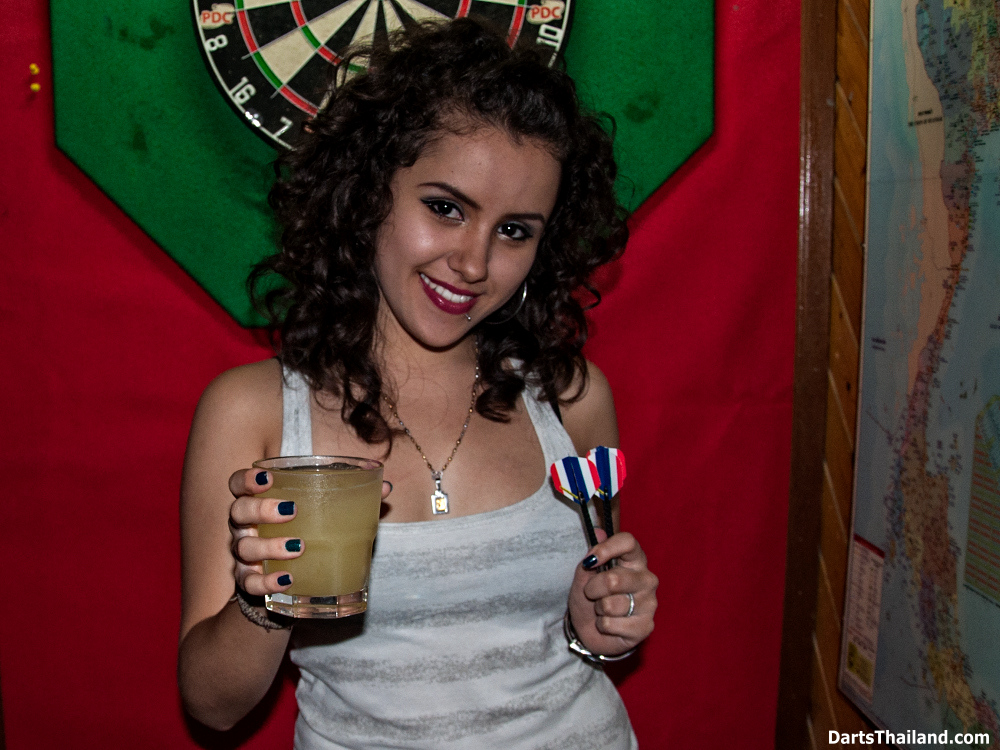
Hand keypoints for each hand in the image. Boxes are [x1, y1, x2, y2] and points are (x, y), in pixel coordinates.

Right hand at [227, 469, 392, 595]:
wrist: (291, 583)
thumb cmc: (307, 534)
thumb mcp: (325, 514)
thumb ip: (352, 497)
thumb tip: (386, 486)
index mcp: (260, 503)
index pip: (238, 484)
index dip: (247, 479)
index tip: (267, 478)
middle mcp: (246, 527)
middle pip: (238, 512)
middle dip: (260, 509)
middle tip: (290, 511)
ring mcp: (245, 556)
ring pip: (243, 548)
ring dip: (269, 547)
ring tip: (298, 547)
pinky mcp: (251, 583)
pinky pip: (250, 584)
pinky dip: (267, 582)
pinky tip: (287, 580)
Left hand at [567, 531, 657, 656]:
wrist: (590, 631)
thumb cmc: (590, 599)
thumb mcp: (584, 577)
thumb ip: (590, 557)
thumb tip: (598, 531)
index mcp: (634, 560)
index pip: (628, 542)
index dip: (607, 549)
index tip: (591, 561)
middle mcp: (646, 578)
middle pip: (614, 579)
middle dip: (593, 589)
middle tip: (591, 594)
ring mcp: (649, 603)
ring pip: (611, 604)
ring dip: (598, 609)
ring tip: (602, 610)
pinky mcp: (646, 626)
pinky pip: (612, 624)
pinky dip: (603, 625)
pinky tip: (610, 625)